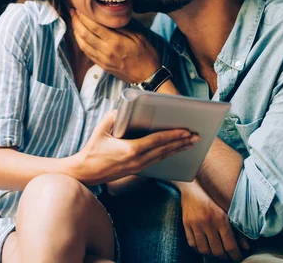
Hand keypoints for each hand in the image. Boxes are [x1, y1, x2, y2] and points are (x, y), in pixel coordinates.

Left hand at [70, 10, 160, 83]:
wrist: (148, 76)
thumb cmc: (146, 55)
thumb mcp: (138, 36)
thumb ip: (122, 27)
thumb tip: (109, 18)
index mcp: (116, 42)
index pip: (94, 27)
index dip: (84, 17)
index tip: (79, 8)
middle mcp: (106, 51)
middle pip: (85, 34)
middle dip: (76, 22)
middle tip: (72, 12)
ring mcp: (102, 60)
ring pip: (83, 44)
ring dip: (76, 32)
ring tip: (73, 22)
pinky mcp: (102, 66)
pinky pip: (87, 53)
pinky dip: (81, 43)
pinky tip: (79, 36)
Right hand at [70, 110, 198, 185]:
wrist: (86, 172)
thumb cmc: (93, 150)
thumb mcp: (101, 129)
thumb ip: (114, 116)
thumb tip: (125, 109)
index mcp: (131, 149)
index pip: (157, 141)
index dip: (173, 135)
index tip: (186, 131)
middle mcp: (138, 160)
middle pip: (164, 150)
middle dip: (182, 142)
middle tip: (196, 136)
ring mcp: (138, 166)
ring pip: (163, 157)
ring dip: (177, 149)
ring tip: (191, 144)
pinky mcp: (137, 169)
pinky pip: (157, 161)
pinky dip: (167, 154)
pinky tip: (174, 151)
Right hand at [178, 181, 250, 260]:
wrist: (192, 185)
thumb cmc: (212, 196)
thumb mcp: (227, 210)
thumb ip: (237, 229)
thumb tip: (246, 246)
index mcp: (220, 218)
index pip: (230, 245)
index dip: (235, 255)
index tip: (237, 258)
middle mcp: (207, 223)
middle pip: (217, 250)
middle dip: (224, 257)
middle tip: (228, 256)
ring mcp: (195, 224)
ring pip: (204, 249)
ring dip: (211, 254)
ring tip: (216, 252)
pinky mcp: (186, 224)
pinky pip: (192, 243)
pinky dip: (198, 248)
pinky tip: (204, 246)